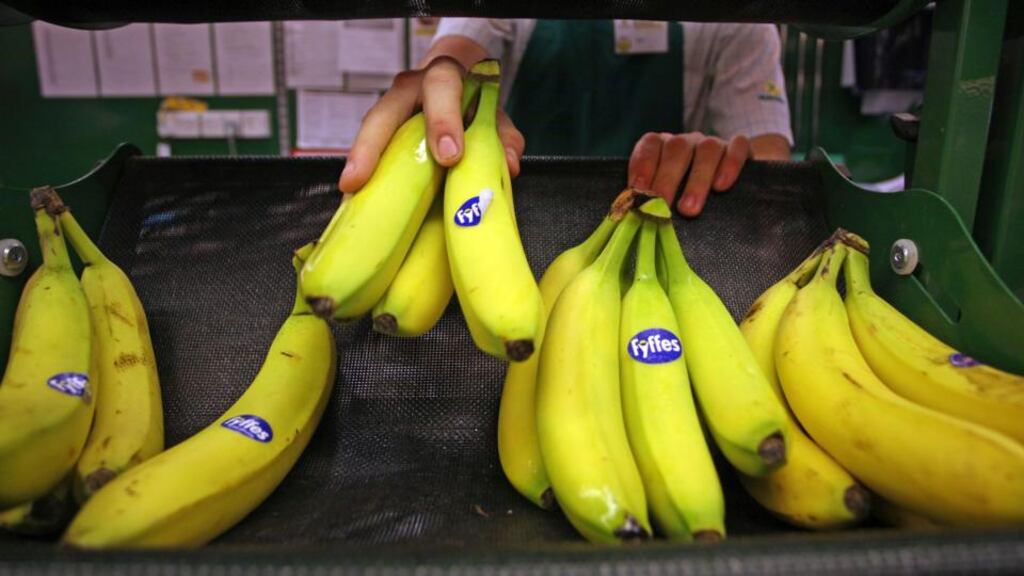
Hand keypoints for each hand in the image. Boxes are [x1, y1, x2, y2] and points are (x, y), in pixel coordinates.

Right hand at [339, 38, 525, 193]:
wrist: (457, 81)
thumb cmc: (473, 101)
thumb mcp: (494, 114)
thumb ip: (504, 136)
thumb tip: (508, 165)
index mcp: (445, 77)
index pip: (442, 88)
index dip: (444, 121)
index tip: (450, 156)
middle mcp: (410, 88)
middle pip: (385, 110)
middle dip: (373, 146)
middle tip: (362, 179)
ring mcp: (390, 107)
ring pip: (369, 128)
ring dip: (358, 160)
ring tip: (349, 191)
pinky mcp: (381, 128)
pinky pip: (367, 148)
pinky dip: (361, 171)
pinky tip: (354, 196)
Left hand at [627, 132, 750, 217]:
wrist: (728, 185)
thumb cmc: (683, 197)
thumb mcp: (664, 196)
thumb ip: (649, 201)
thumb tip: (630, 217)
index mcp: (664, 147)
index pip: (650, 144)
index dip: (642, 165)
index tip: (637, 190)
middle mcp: (688, 141)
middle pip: (677, 149)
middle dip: (667, 179)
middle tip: (661, 207)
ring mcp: (714, 143)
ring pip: (707, 150)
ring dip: (697, 180)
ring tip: (689, 210)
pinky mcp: (740, 149)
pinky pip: (737, 147)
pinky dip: (730, 164)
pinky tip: (722, 186)